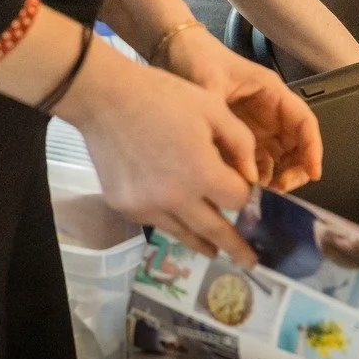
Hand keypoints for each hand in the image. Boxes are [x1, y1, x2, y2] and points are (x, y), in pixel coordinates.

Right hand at [56, 44, 262, 260]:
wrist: (105, 98)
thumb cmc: (164, 97)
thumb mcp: (214, 109)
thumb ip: (240, 144)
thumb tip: (252, 178)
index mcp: (201, 172)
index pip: (237, 199)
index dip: (249, 197)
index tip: (253, 196)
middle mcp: (174, 198)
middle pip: (214, 230)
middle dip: (235, 246)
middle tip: (251, 261)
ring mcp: (145, 206)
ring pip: (183, 233)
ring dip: (203, 242)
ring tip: (216, 251)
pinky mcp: (124, 207)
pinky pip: (157, 222)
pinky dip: (173, 223)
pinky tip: (180, 220)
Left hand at [161, 22, 321, 191]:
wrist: (171, 51)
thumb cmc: (196, 59)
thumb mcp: (209, 87)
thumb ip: (224, 127)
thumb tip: (243, 172)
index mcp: (271, 92)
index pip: (304, 122)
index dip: (312, 148)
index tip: (312, 172)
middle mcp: (268, 111)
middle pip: (295, 145)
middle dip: (294, 169)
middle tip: (280, 190)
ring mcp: (253, 126)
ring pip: (277, 157)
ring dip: (274, 177)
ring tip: (257, 193)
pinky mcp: (237, 137)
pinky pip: (253, 161)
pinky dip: (252, 176)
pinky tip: (241, 187)